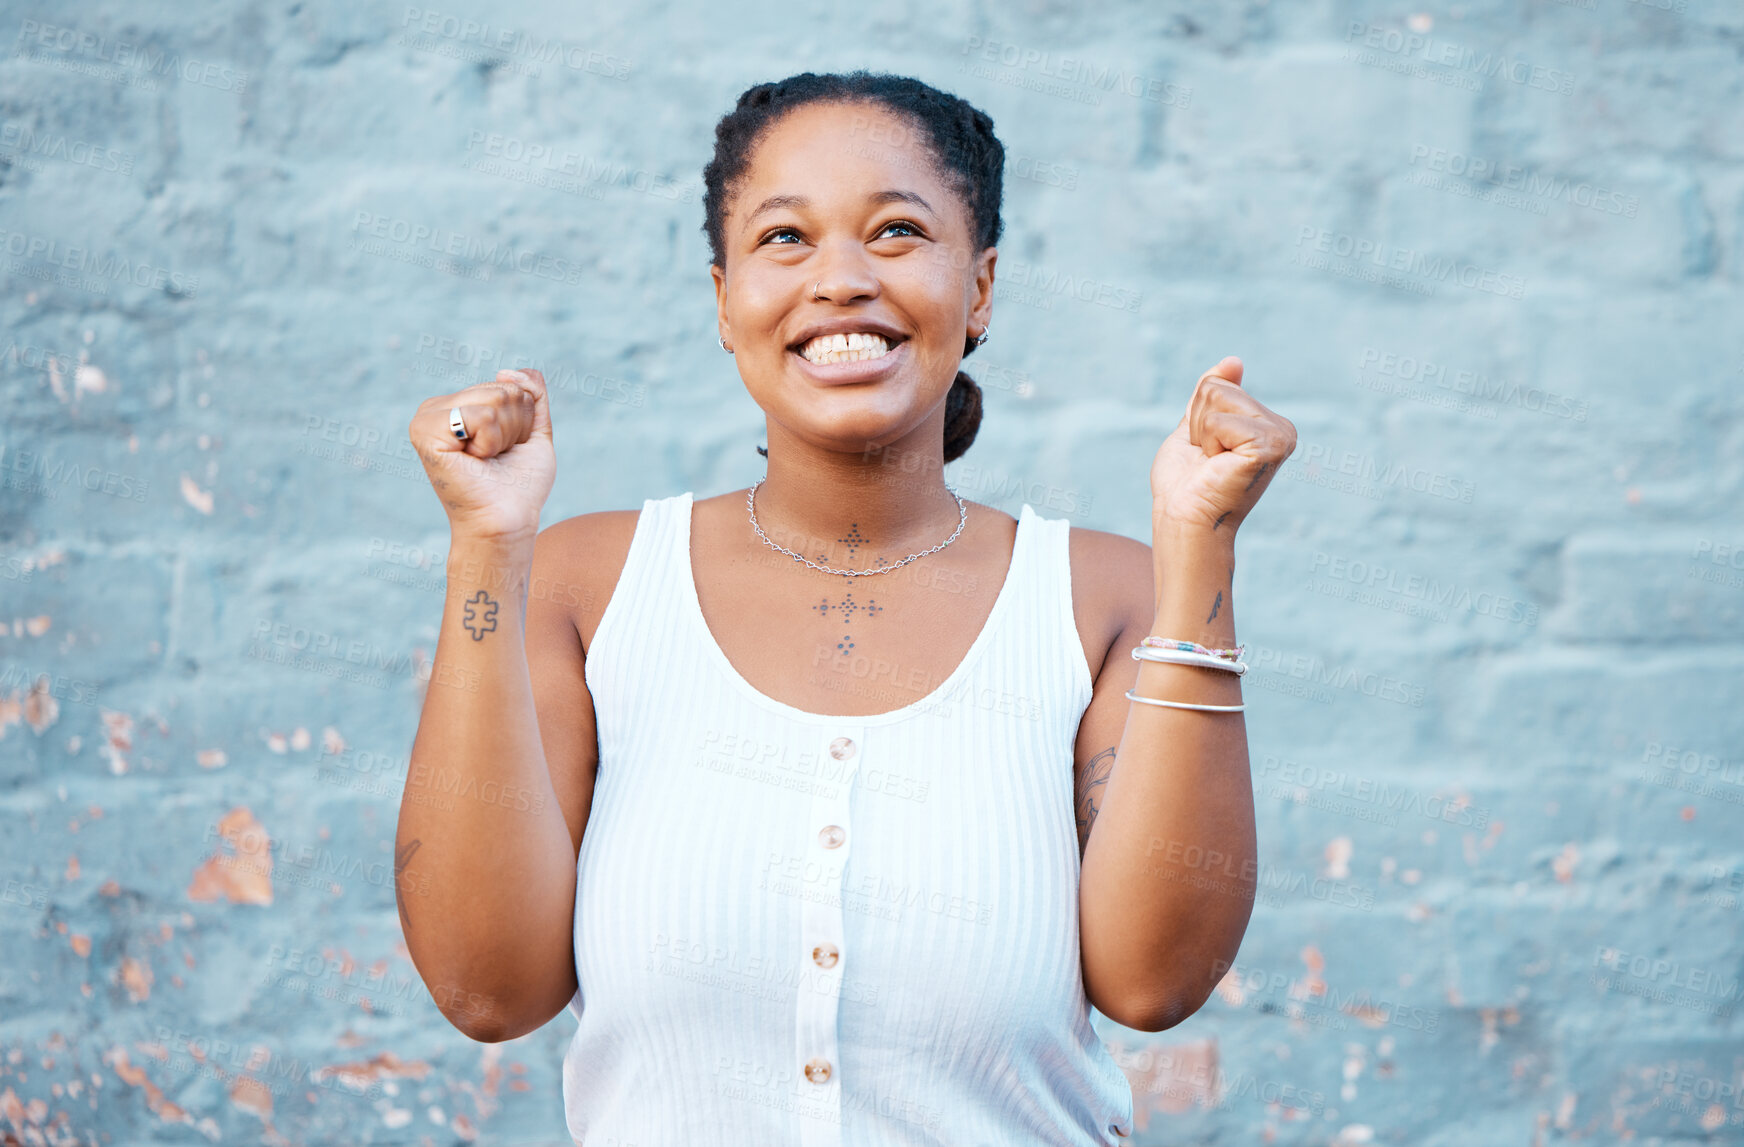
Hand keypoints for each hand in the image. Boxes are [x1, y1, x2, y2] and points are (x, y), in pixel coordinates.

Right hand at [408, 369, 555, 542]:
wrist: (508, 520)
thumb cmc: (520, 485)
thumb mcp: (532, 430)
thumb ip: (531, 393)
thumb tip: (506, 370)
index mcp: (456, 405)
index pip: (506, 385)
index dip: (520, 420)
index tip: (504, 450)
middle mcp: (436, 407)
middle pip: (502, 388)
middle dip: (514, 426)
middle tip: (497, 458)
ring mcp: (426, 418)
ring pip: (495, 398)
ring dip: (504, 436)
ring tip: (486, 460)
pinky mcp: (425, 432)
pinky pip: (482, 416)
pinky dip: (490, 442)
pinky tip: (474, 461)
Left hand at [1150, 357, 1295, 534]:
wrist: (1184, 520)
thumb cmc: (1186, 483)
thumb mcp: (1197, 427)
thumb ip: (1213, 393)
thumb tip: (1234, 360)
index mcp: (1269, 425)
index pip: (1218, 385)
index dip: (1198, 419)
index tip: (1207, 454)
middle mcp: (1283, 429)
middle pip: (1218, 388)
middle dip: (1199, 425)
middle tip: (1208, 461)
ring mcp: (1280, 437)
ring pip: (1217, 398)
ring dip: (1202, 434)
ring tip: (1213, 464)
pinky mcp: (1270, 446)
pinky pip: (1218, 420)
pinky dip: (1208, 443)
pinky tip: (1219, 467)